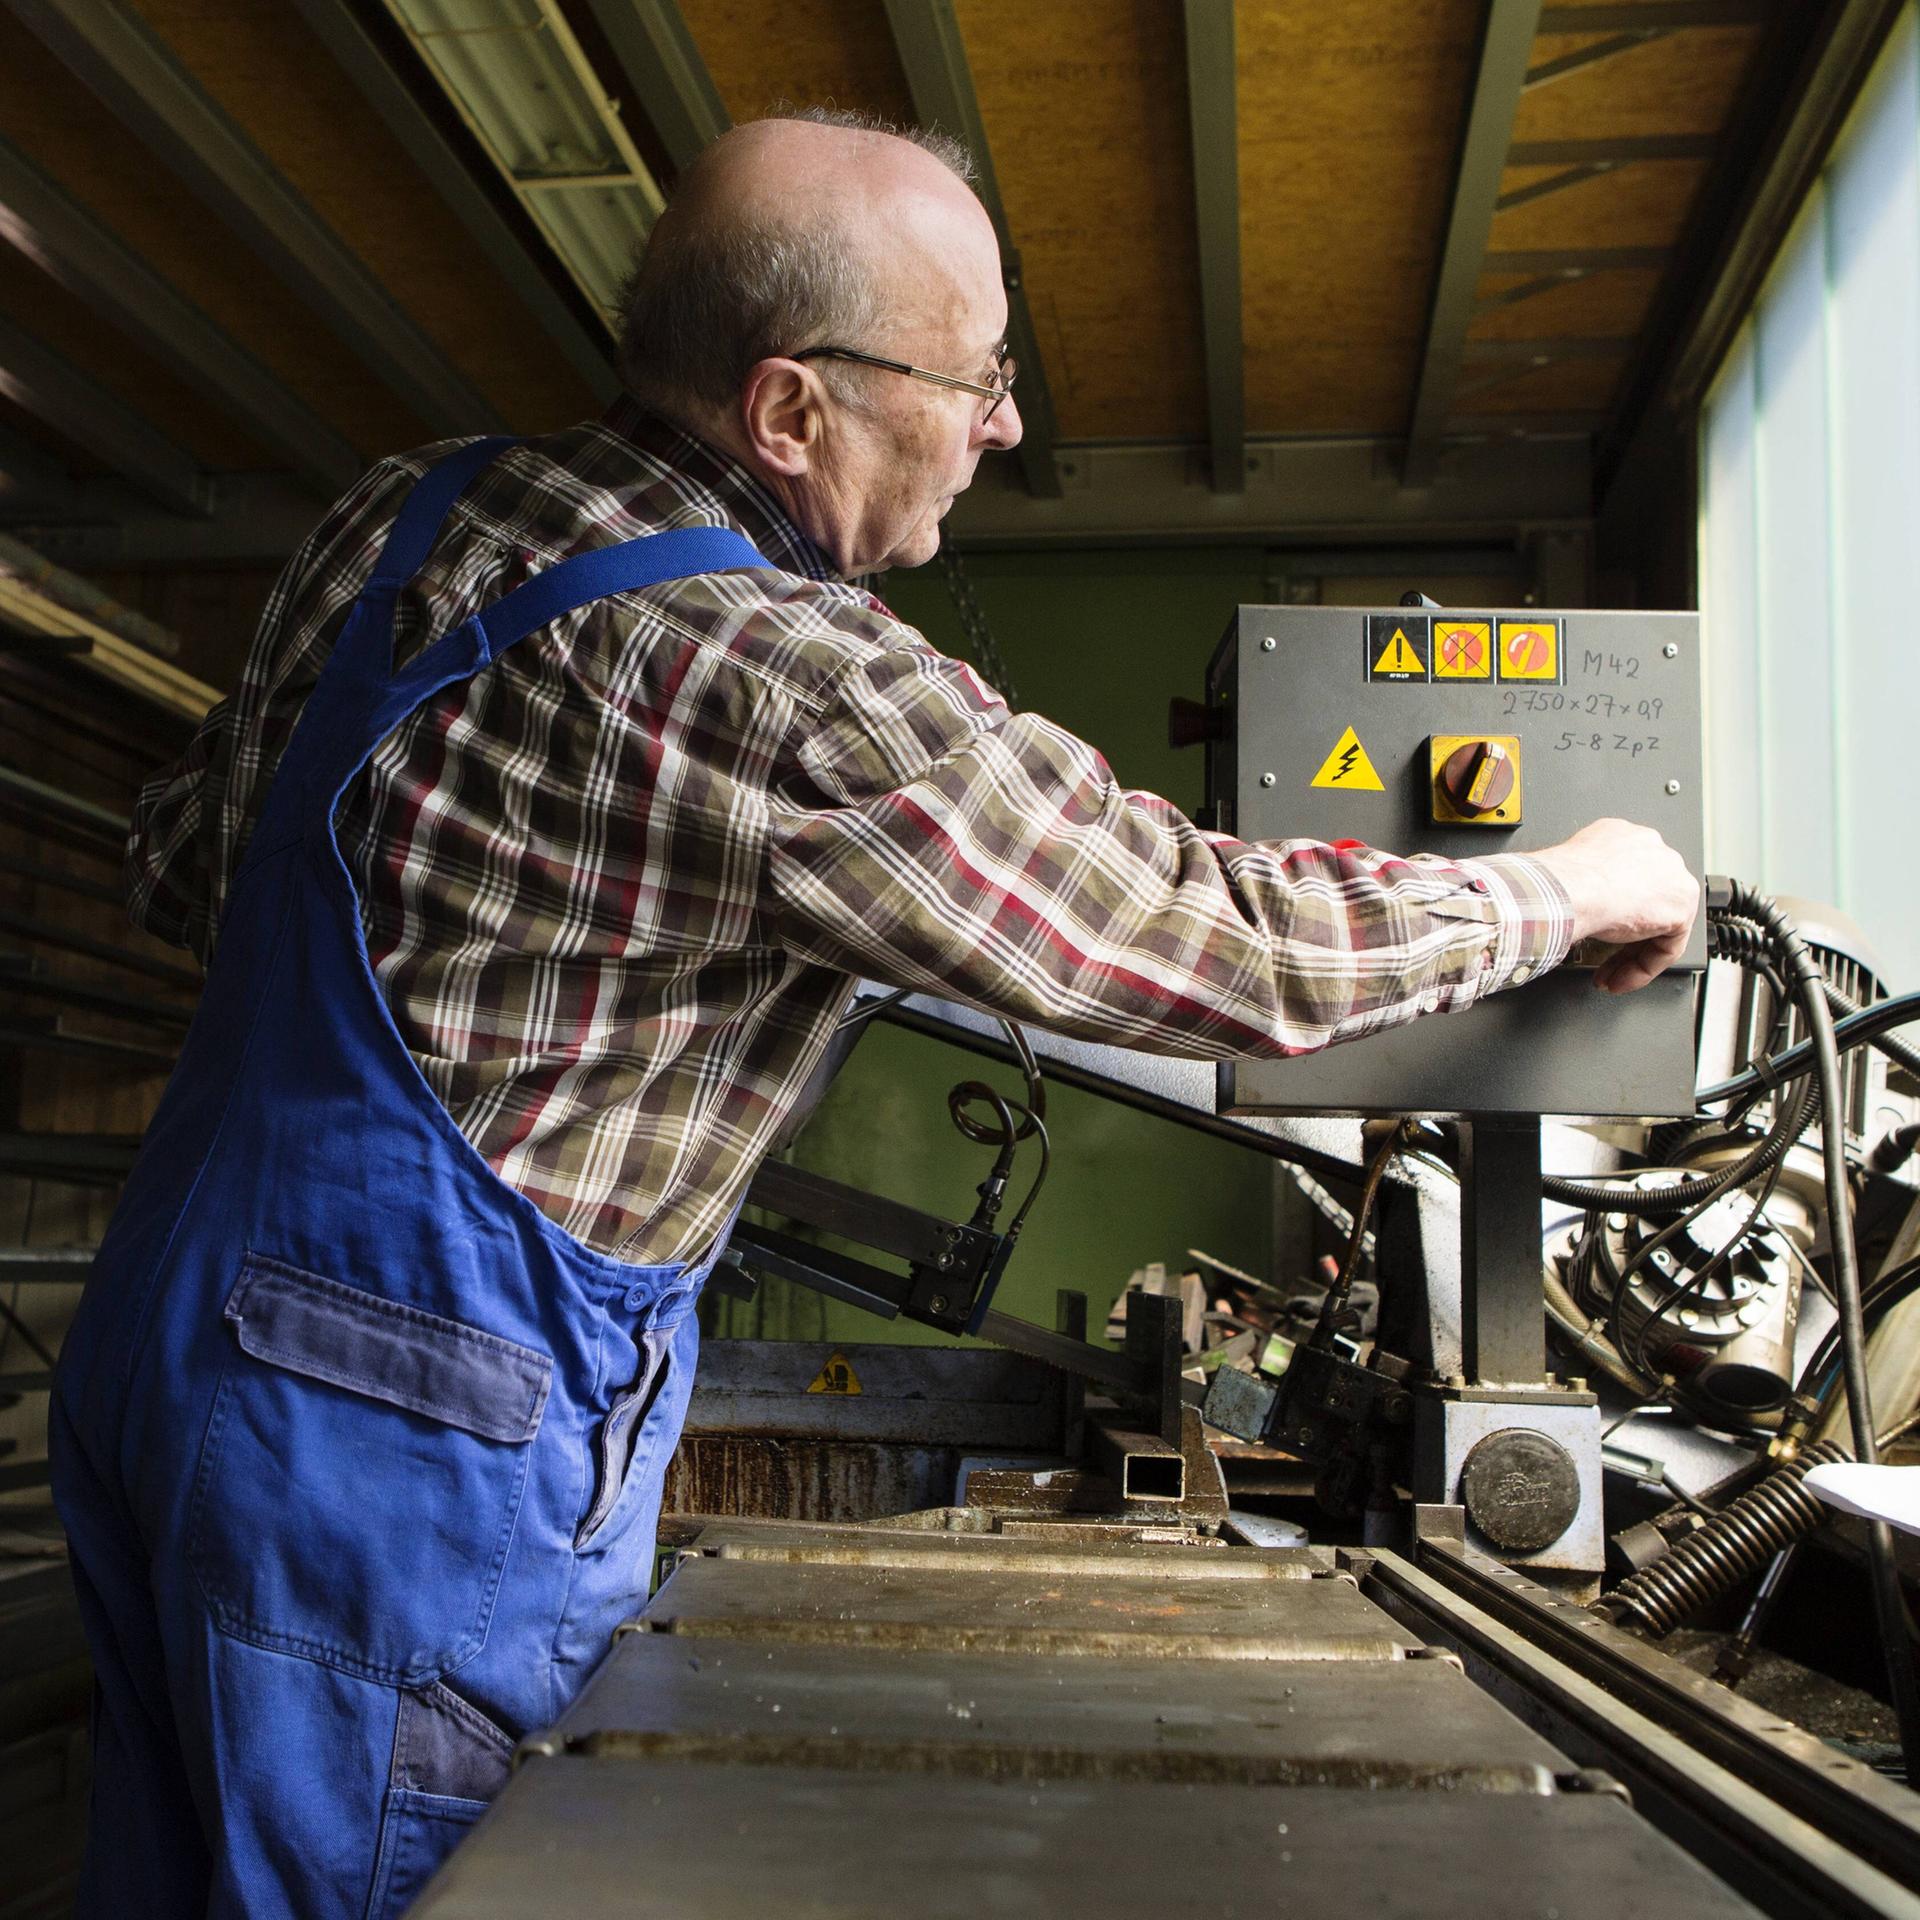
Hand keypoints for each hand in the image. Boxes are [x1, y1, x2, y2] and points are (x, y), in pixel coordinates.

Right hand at [1531, 818, 1698, 993]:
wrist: (1568, 889)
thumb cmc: (1560, 881)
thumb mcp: (1571, 874)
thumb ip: (1586, 883)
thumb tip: (1575, 905)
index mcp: (1626, 837)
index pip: (1629, 882)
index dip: (1613, 915)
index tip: (1596, 933)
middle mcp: (1654, 853)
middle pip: (1647, 905)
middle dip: (1623, 941)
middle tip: (1603, 963)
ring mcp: (1672, 878)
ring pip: (1658, 927)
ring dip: (1631, 957)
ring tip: (1610, 976)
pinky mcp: (1680, 907)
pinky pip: (1667, 946)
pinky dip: (1643, 968)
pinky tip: (1621, 978)